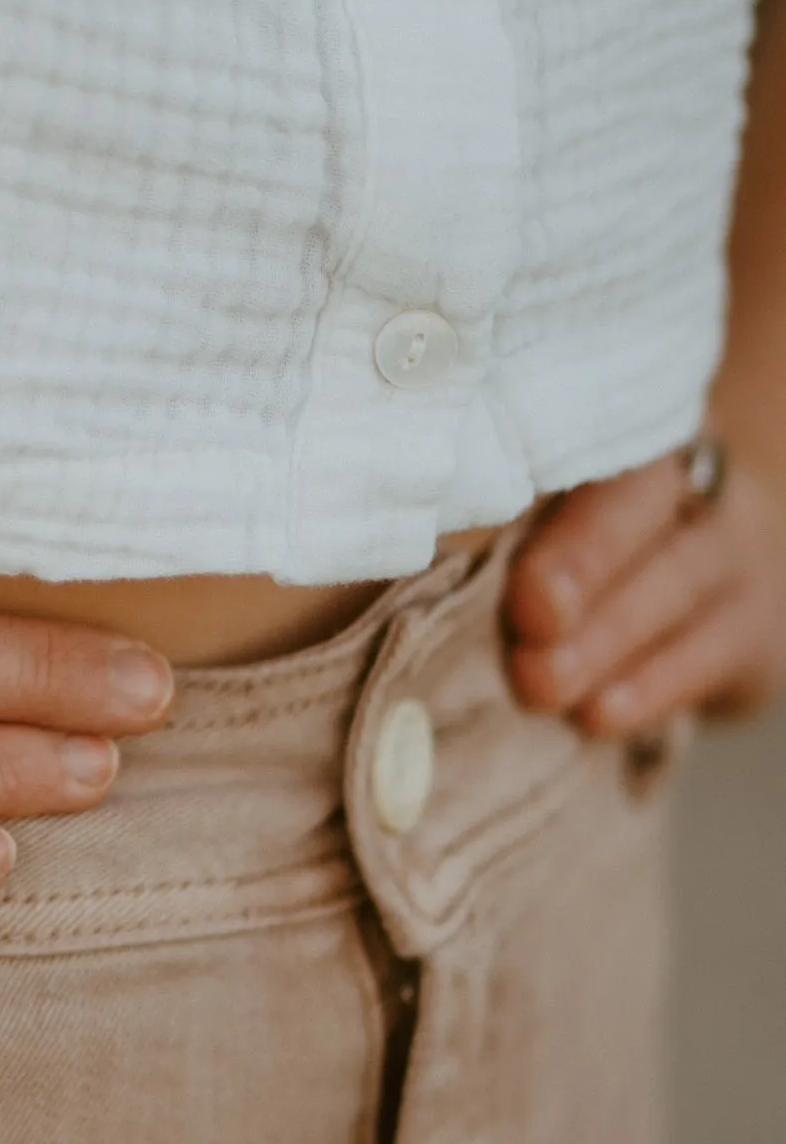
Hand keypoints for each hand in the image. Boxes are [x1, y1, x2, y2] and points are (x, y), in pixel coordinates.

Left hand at [504, 442, 785, 737]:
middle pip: (643, 505)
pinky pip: (715, 648)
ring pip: (680, 578)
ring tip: (543, 685)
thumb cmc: (577, 538)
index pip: (595, 442)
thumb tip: (393, 565)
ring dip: (607, 638)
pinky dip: (654, 684)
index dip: (559, 504)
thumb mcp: (545, 509)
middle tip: (527, 626)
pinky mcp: (757, 627)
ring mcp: (736, 549)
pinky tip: (601, 714)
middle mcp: (696, 474)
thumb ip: (489, 523)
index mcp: (625, 429)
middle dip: (583, 566)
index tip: (518, 575)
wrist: (695, 573)